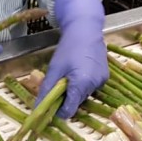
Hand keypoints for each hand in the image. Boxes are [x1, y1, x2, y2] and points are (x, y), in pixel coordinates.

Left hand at [37, 0, 108, 118]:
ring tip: (70, 73)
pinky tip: (80, 70)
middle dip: (66, 98)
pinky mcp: (105, 76)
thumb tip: (36, 111)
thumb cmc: (68, 48)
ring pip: (84, 95)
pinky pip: (91, 87)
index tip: (51, 104)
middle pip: (76, 103)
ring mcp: (102, 81)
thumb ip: (46, 91)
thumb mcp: (54, 69)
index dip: (58, 111)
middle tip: (59, 83)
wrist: (86, 29)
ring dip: (75, 90)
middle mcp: (94, 85)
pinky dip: (84, 84)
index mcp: (81, 84)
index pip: (69, 111)